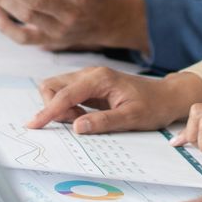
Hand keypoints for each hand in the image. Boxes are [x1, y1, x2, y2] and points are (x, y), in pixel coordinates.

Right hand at [27, 66, 201, 133]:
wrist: (167, 96)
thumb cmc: (153, 106)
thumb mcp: (132, 118)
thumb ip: (103, 122)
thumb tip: (77, 127)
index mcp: (100, 79)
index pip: (64, 94)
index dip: (47, 111)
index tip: (34, 125)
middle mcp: (90, 74)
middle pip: (52, 85)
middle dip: (53, 107)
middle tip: (75, 123)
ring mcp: (89, 79)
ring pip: (57, 89)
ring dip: (60, 108)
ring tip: (82, 120)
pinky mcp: (90, 87)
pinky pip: (67, 95)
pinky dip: (67, 108)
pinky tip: (84, 117)